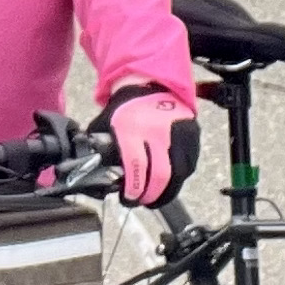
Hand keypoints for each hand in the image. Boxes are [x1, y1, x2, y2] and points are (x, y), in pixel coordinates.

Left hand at [99, 90, 196, 209]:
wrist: (151, 83)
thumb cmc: (126, 108)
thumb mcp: (106, 124)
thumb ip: (100, 148)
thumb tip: (90, 172)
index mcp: (133, 128)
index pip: (136, 166)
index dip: (134, 189)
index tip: (128, 198)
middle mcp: (159, 131)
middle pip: (161, 175)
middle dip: (151, 196)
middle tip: (142, 201)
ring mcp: (179, 134)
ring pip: (179, 174)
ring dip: (167, 192)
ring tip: (155, 198)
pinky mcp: (193, 136)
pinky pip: (189, 166)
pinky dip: (178, 179)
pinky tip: (168, 183)